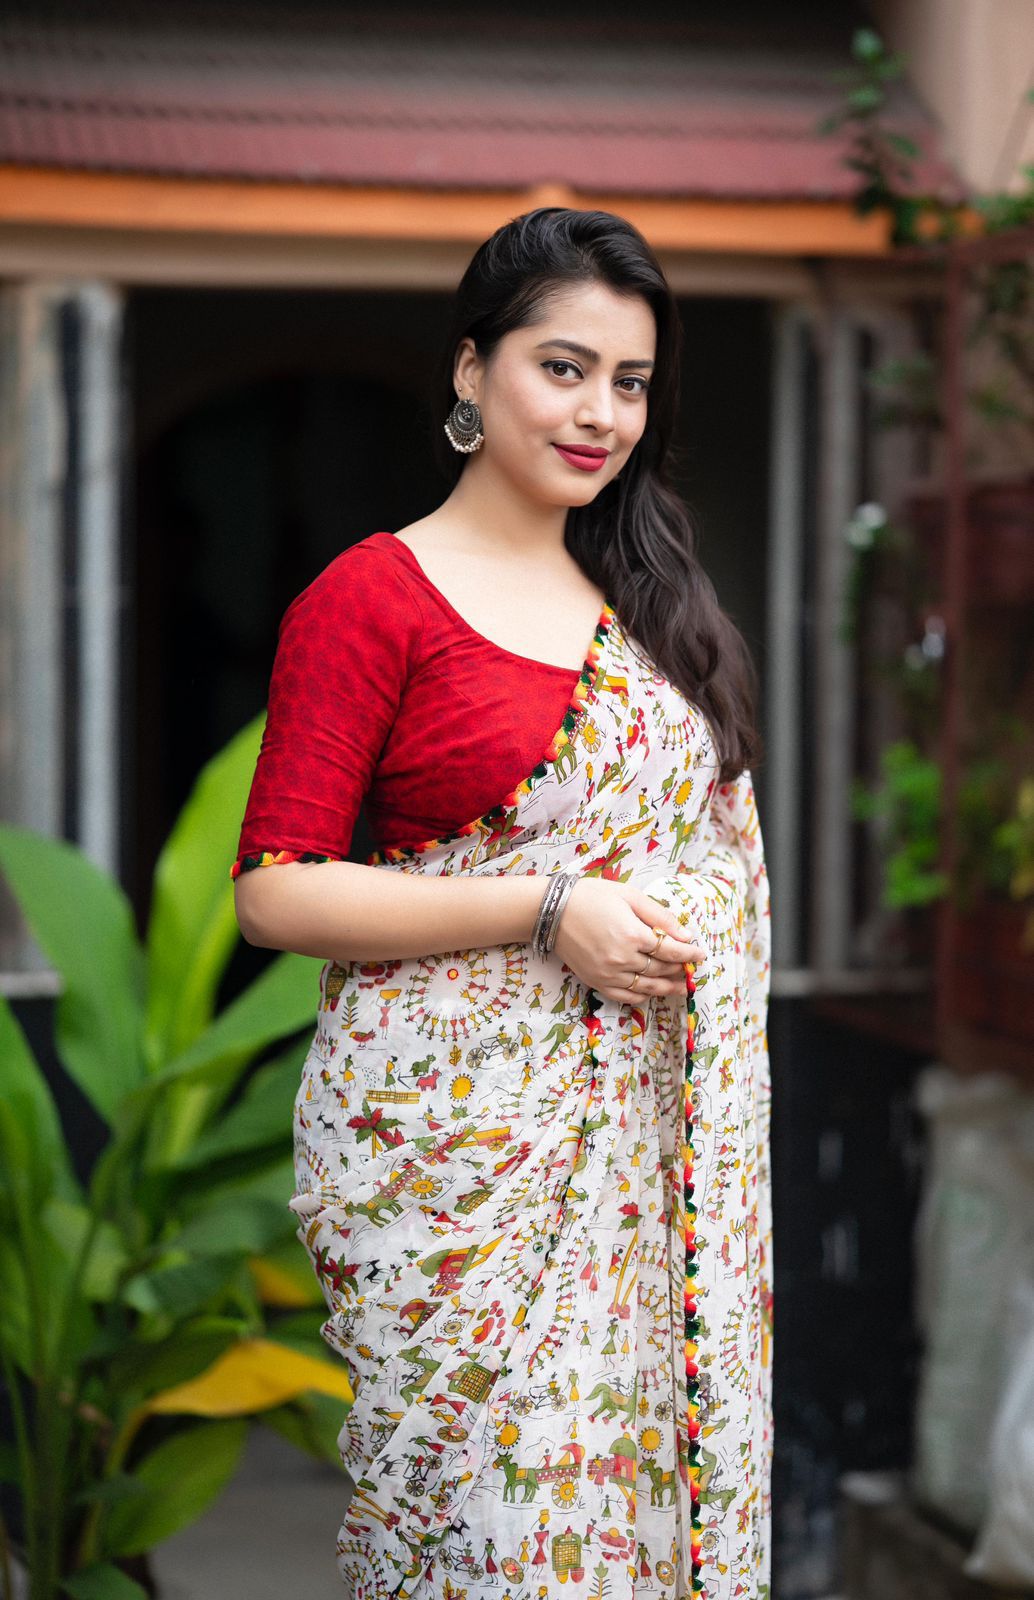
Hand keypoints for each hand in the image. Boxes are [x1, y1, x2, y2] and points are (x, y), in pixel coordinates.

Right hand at [551, 878, 706, 1003]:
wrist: (551, 911)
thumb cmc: (591, 897)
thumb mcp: (629, 895)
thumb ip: (659, 915)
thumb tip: (685, 934)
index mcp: (633, 934)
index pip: (671, 950)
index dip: (689, 953)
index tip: (700, 954)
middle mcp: (622, 958)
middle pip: (660, 969)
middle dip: (679, 969)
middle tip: (691, 968)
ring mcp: (608, 973)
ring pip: (646, 987)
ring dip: (666, 988)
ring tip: (680, 988)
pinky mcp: (596, 981)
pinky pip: (625, 996)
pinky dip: (642, 996)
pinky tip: (651, 991)